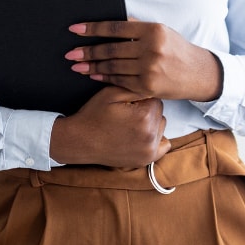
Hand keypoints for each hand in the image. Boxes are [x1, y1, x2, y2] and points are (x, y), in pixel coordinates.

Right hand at [49, 86, 170, 167]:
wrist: (80, 141)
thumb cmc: (94, 116)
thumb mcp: (112, 93)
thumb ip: (135, 87)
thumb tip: (151, 85)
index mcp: (144, 115)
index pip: (155, 98)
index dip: (141, 98)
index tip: (128, 103)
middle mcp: (150, 134)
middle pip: (160, 112)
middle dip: (147, 110)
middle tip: (128, 114)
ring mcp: (149, 149)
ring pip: (161, 126)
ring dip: (152, 124)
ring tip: (131, 125)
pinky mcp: (146, 159)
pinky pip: (164, 145)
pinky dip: (156, 139)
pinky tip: (140, 136)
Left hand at [65, 20, 222, 101]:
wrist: (196, 73)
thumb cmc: (176, 49)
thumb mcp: (161, 31)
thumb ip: (136, 27)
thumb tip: (109, 23)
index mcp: (153, 31)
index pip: (115, 28)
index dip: (92, 29)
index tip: (74, 29)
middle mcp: (151, 50)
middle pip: (111, 50)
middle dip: (87, 52)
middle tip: (70, 53)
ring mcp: (149, 70)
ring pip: (113, 67)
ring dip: (92, 67)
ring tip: (76, 65)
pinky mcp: (147, 87)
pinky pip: (120, 81)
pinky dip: (104, 78)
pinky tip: (93, 75)